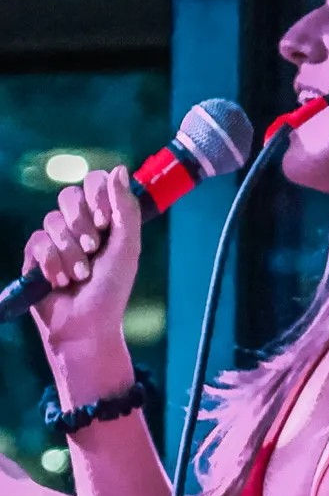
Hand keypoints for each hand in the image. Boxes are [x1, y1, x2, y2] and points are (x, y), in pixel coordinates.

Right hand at [24, 166, 141, 357]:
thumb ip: (125, 210)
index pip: (94, 183)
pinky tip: (59, 282)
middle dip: (83, 224)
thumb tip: (119, 169)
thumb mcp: (127, 248)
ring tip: (79, 276)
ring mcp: (54, 238)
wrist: (87, 326)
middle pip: (68, 196)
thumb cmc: (111, 291)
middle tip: (93, 248)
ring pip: (53, 221)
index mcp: (103, 220)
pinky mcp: (35, 255)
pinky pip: (37, 242)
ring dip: (70, 252)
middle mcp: (78, 225)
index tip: (107, 221)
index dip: (97, 195)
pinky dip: (52, 263)